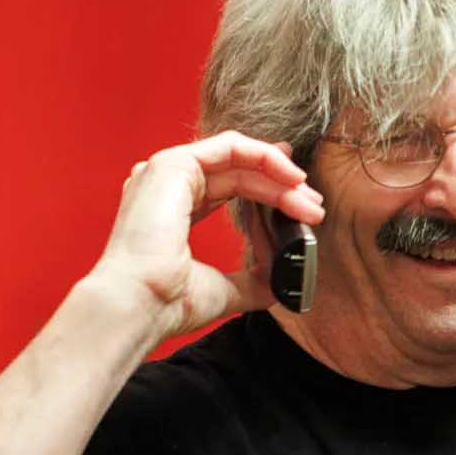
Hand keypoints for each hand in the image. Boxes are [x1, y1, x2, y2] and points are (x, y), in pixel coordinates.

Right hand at [89, 131, 323, 343]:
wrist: (141, 306)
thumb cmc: (167, 303)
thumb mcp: (225, 290)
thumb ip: (253, 280)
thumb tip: (282, 282)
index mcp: (174, 207)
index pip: (231, 185)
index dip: (270, 190)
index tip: (303, 203)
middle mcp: (168, 185)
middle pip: (240, 172)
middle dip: (283, 186)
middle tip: (314, 206)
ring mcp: (167, 171)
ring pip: (238, 158)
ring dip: (279, 174)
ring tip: (308, 197)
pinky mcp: (172, 165)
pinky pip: (229, 147)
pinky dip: (264, 157)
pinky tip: (289, 177)